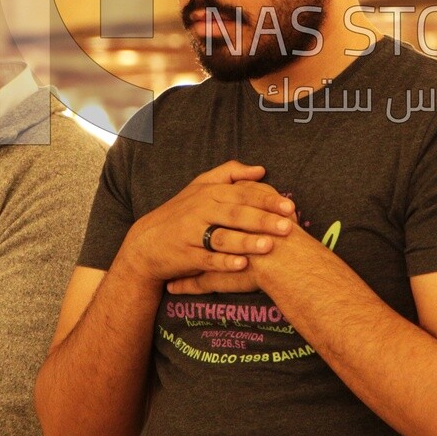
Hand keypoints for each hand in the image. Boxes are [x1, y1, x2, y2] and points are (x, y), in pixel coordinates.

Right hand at [115, 161, 295, 285]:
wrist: (146, 243)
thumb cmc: (180, 213)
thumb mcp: (200, 187)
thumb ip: (230, 173)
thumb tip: (261, 169)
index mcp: (208, 192)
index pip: (242, 193)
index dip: (266, 200)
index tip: (290, 206)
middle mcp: (200, 210)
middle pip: (235, 214)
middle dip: (263, 220)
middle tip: (287, 227)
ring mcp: (191, 233)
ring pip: (222, 237)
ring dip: (246, 241)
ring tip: (269, 246)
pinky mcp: (185, 256)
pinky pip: (207, 259)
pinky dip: (224, 263)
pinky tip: (243, 265)